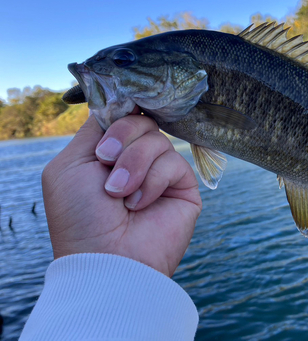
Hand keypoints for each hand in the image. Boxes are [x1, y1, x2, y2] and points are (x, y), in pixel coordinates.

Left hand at [42, 112, 201, 276]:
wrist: (104, 258)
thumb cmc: (80, 216)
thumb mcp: (70, 165)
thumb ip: (94, 131)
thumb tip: (121, 103)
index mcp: (111, 152)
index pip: (123, 114)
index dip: (119, 113)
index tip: (110, 123)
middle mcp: (137, 159)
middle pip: (141, 120)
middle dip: (122, 140)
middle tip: (106, 166)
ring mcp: (161, 173)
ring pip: (158, 139)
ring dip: (133, 166)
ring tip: (120, 195)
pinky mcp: (183, 187)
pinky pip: (173, 163)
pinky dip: (151, 182)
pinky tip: (139, 205)